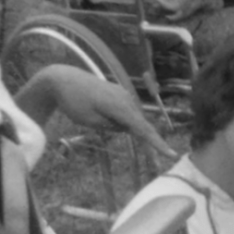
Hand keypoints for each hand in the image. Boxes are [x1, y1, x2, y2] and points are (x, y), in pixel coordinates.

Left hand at [43, 65, 177, 158]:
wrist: (61, 79)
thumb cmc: (73, 102)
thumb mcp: (90, 121)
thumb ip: (111, 127)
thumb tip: (127, 128)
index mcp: (119, 106)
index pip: (142, 128)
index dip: (157, 143)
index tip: (171, 155)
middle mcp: (125, 97)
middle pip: (139, 123)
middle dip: (141, 138)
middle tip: (137, 151)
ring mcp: (122, 93)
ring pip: (132, 117)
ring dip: (127, 126)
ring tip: (98, 118)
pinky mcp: (118, 92)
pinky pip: (126, 111)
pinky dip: (122, 119)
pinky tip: (103, 115)